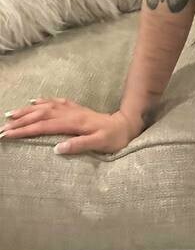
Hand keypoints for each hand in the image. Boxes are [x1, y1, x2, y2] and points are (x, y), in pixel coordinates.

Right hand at [0, 100, 137, 154]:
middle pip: (42, 114)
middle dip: (21, 121)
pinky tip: (35, 101)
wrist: (127, 125)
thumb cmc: (114, 138)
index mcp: (75, 122)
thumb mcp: (100, 144)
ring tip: (11, 114)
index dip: (25, 130)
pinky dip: (44, 101)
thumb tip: (57, 149)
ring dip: (28, 110)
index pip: (45, 126)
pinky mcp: (76, 109)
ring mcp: (73, 109)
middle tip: (2, 127)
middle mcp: (71, 113)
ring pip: (46, 107)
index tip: (8, 134)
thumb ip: (79, 145)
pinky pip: (56, 102)